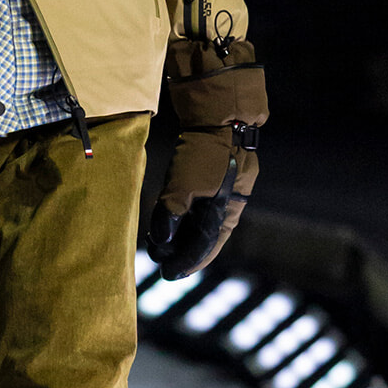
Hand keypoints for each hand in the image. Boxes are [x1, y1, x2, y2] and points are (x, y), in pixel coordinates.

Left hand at [145, 38, 266, 279]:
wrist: (221, 113)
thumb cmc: (206, 150)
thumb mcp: (185, 183)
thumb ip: (171, 212)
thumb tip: (160, 240)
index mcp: (226, 212)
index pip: (205, 247)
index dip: (186, 262)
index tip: (169, 274)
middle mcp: (227, 205)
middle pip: (204, 238)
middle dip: (183, 252)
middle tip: (162, 263)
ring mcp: (221, 190)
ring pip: (200, 222)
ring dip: (182, 236)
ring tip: (162, 246)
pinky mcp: (212, 176)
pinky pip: (197, 206)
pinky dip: (183, 216)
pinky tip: (171, 220)